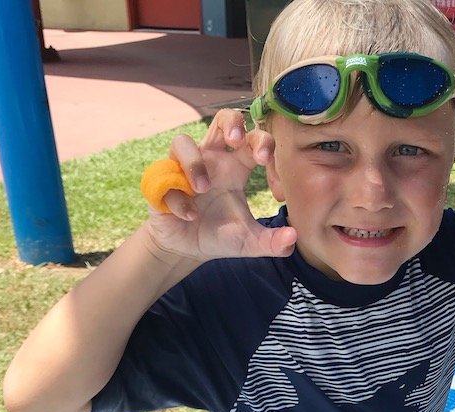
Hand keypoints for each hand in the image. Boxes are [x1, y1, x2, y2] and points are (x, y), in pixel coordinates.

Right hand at [142, 109, 296, 261]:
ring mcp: (183, 168)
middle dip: (232, 124)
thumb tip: (293, 238)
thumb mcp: (250, 242)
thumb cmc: (220, 235)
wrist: (187, 248)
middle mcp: (212, 160)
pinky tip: (190, 215)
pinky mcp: (162, 182)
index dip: (266, 151)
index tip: (275, 186)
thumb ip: (272, 242)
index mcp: (237, 167)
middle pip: (222, 120)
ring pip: (183, 141)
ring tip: (203, 189)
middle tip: (239, 142)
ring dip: (194, 162)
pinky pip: (165, 178)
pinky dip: (178, 197)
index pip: (255, 141)